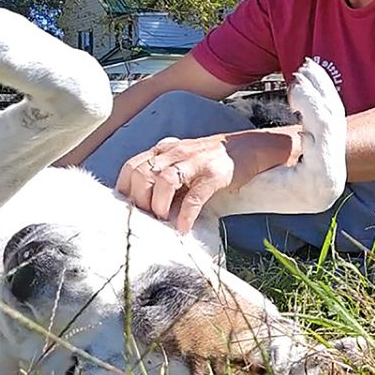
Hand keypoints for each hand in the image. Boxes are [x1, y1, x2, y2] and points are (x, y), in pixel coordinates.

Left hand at [114, 128, 300, 233]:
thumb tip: (144, 203)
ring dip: (159, 206)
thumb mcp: (183, 159)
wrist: (249, 147)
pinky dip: (185, 215)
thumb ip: (164, 173)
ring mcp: (195, 162)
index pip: (132, 166)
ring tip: (164, 221)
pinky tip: (183, 228)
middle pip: (142, 174)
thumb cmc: (213, 158)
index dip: (125, 189)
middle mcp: (175, 152)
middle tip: (148, 217)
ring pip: (164, 182)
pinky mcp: (214, 175)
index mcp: (165, 149)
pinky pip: (193, 197)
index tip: (128, 209)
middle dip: (140, 200)